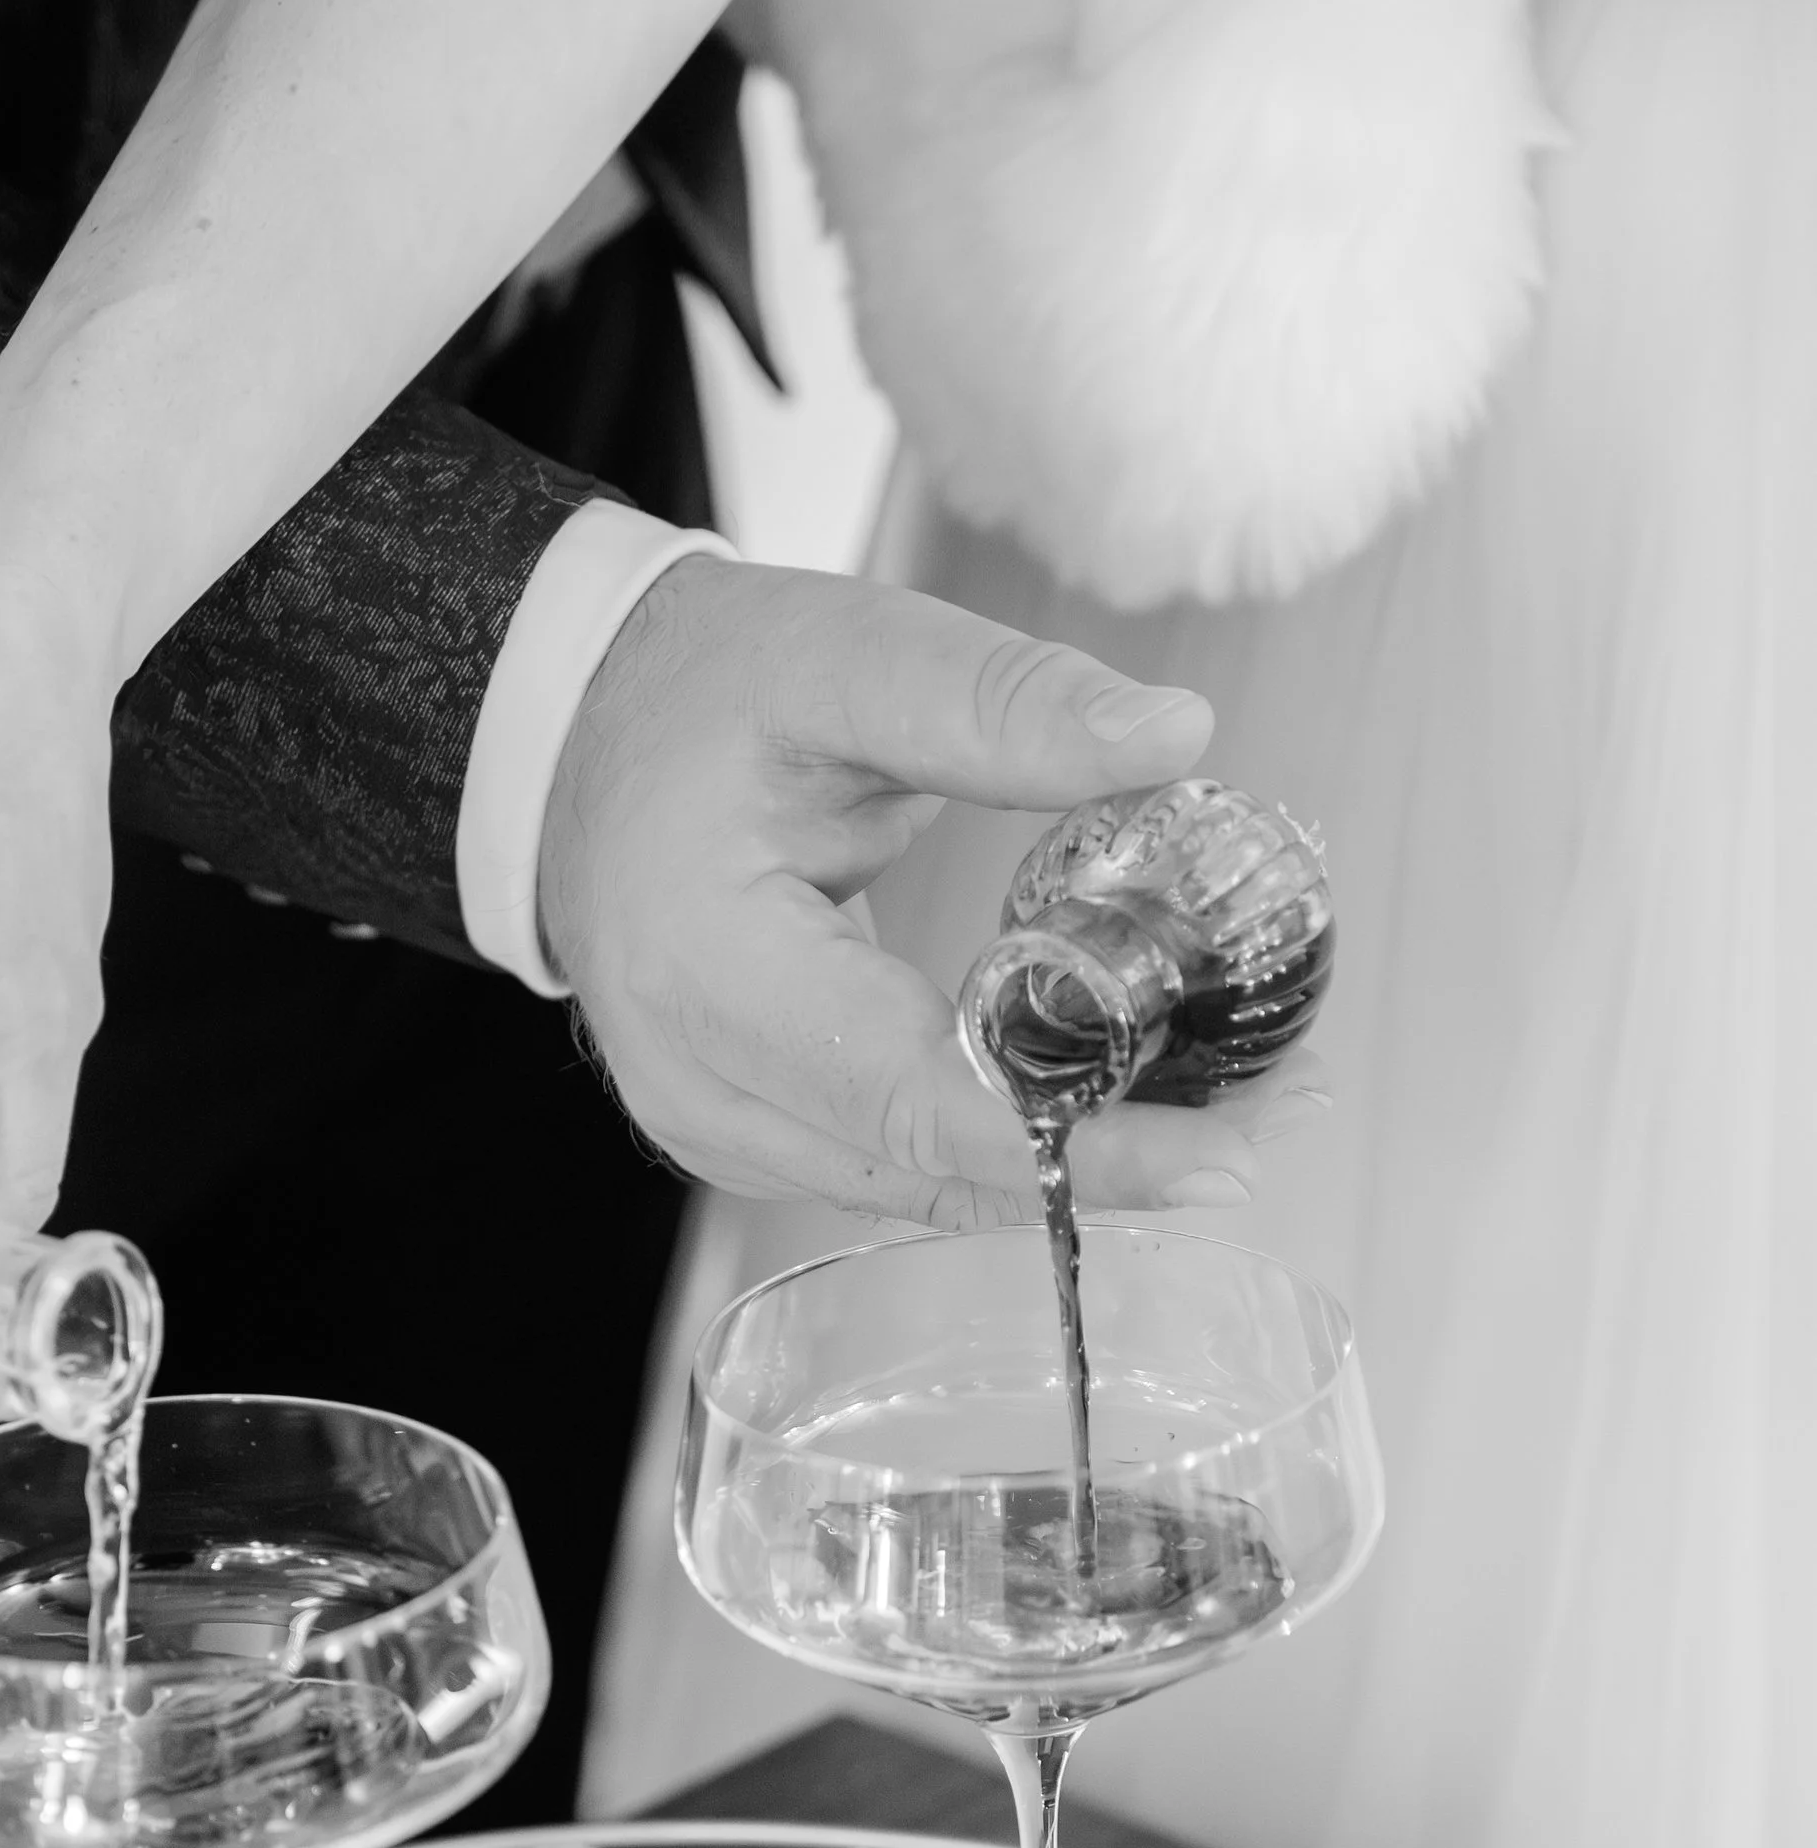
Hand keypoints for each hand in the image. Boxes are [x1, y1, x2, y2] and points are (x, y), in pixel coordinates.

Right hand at [538, 558, 1319, 1226]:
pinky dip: (1005, 1143)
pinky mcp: (749, 1136)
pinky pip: (897, 1166)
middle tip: (1280, 1109)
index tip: (1225, 1153)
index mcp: (712, 979)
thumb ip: (1001, 702)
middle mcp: (705, 1092)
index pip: (923, 1103)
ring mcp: (718, 1131)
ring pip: (926, 1190)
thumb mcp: (842, 658)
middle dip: (1115, 1160)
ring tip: (1226, 1105)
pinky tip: (1106, 1100)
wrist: (568, 741)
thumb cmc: (690, 696)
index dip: (1081, 1146)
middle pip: (940, 1173)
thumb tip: (1173, 733)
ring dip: (1072, 1161)